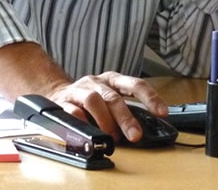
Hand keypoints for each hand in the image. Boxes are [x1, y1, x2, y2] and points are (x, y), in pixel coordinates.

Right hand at [46, 71, 167, 143]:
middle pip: (113, 97)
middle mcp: (97, 82)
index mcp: (112, 80)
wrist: (56, 92)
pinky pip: (72, 110)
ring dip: (104, 120)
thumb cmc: (91, 98)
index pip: (135, 84)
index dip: (150, 98)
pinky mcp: (63, 101)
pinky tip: (89, 131)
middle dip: (126, 118)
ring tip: (111, 136)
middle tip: (135, 135)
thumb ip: (126, 109)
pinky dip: (82, 121)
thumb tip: (147, 129)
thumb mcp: (110, 98)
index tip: (162, 112)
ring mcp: (80, 90)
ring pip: (93, 100)